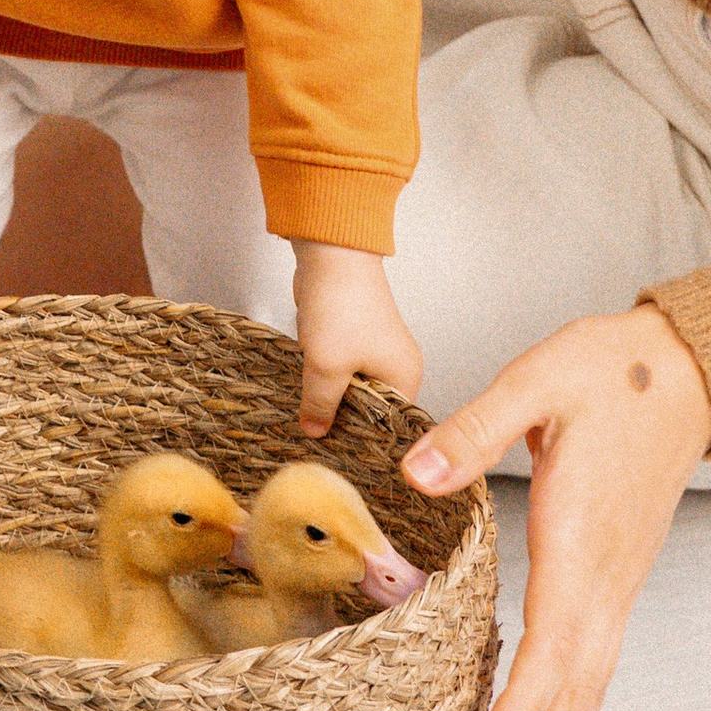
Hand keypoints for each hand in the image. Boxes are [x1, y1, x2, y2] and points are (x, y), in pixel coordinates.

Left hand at [290, 241, 423, 435]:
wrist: (329, 254)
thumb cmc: (341, 306)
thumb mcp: (327, 366)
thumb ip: (320, 403)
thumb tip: (315, 429)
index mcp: (404, 376)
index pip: (391, 425)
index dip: (366, 441)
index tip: (343, 457)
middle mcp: (395, 365)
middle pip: (370, 408)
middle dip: (344, 419)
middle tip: (321, 442)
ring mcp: (373, 349)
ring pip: (351, 387)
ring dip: (330, 396)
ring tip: (310, 420)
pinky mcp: (352, 336)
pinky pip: (339, 368)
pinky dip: (323, 376)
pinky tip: (305, 388)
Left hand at [403, 308, 710, 710]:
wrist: (685, 370)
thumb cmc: (608, 371)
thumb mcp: (537, 378)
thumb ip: (476, 429)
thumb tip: (418, 474)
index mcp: (581, 532)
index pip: (553, 633)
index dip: (524, 696)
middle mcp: (605, 573)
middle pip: (577, 685)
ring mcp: (617, 583)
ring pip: (589, 684)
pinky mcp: (614, 579)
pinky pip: (591, 661)